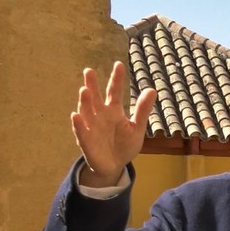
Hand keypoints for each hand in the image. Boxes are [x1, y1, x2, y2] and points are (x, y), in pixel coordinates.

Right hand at [71, 61, 156, 186]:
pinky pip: (82, 132)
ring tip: (84, 90)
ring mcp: (92, 127)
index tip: (119, 64)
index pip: (115, 92)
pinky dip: (79, 124)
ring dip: (85, 102)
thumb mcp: (137, 127)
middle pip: (95, 98)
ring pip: (87, 112)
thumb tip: (152, 89)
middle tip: (89, 71)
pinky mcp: (86, 141)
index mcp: (114, 111)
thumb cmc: (124, 144)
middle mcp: (100, 115)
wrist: (115, 166)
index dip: (116, 79)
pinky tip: (77, 116)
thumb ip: (142, 110)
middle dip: (92, 85)